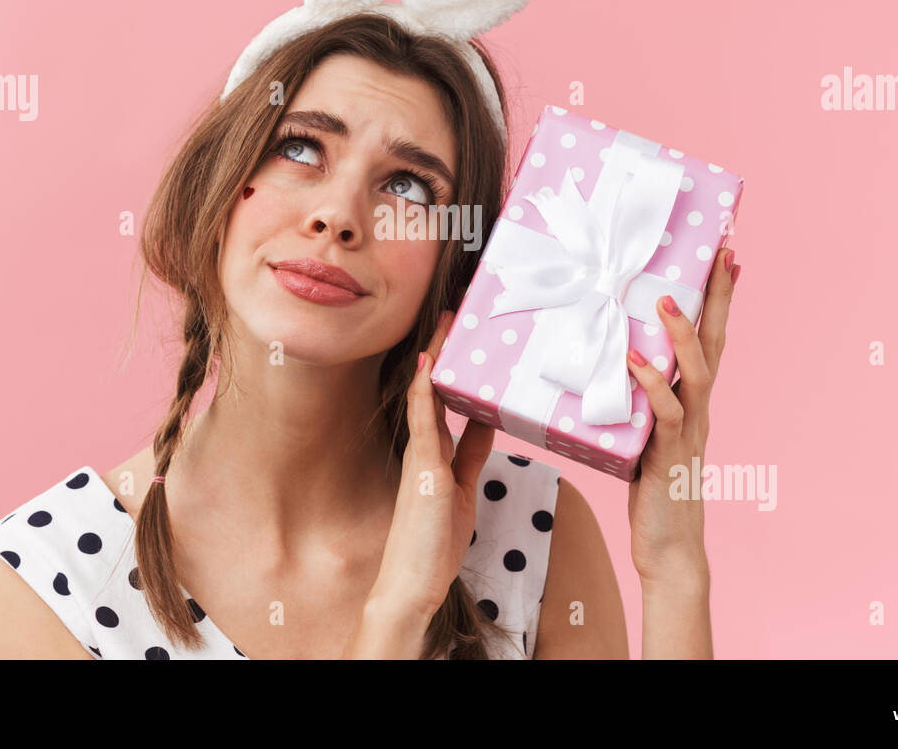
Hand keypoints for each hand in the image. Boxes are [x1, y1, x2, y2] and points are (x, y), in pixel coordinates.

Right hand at [369, 310, 495, 619]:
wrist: (411, 584)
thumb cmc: (435, 545)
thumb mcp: (463, 491)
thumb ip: (471, 457)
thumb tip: (486, 424)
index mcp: (435, 454)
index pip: (448, 400)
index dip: (458, 369)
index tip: (468, 339)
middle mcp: (425, 448)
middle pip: (435, 388)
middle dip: (446, 351)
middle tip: (457, 313)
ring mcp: (420, 455)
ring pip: (427, 394)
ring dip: (436, 356)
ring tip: (447, 320)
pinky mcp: (421, 467)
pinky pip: (423, 419)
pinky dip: (426, 389)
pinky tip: (430, 362)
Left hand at [625, 248, 738, 585]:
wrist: (669, 547)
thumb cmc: (652, 492)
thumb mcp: (643, 434)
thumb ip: (635, 401)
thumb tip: (608, 365)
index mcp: (693, 402)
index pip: (710, 341)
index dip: (718, 301)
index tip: (727, 259)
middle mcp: (698, 410)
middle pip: (714, 343)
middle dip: (718, 298)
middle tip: (723, 254)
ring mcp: (688, 430)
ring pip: (695, 371)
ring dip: (681, 332)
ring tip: (666, 296)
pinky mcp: (668, 453)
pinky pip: (666, 411)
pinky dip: (652, 383)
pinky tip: (634, 360)